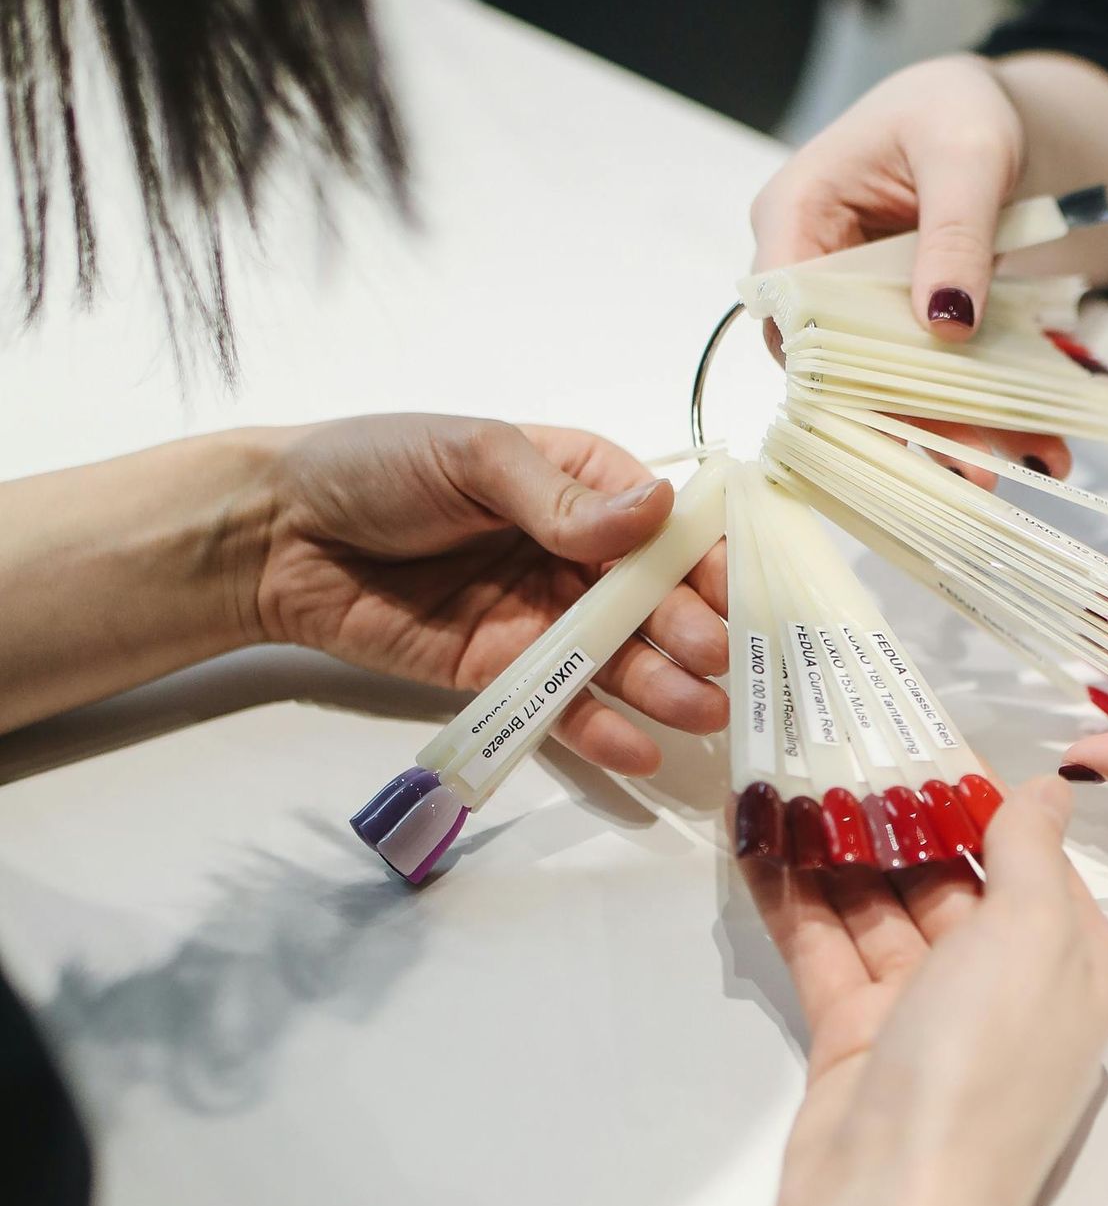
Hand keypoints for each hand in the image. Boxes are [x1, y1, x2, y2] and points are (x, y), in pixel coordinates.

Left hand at [251, 414, 729, 777]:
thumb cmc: (375, 467)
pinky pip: (564, 704)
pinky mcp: (502, 673)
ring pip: (620, 657)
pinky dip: (602, 728)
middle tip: (713, 660)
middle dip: (691, 630)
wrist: (276, 535)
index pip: (663, 525)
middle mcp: (575, 554)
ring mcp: (542, 618)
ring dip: (664, 685)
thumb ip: (561, 499)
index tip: (733, 592)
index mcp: (579, 484)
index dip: (704, 558)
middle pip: (654, 600)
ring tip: (700, 711)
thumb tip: (654, 512)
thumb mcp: (474, 458)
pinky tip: (641, 748)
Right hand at [748, 778, 1107, 1205]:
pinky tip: (755, 843)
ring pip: (880, 910)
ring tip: (782, 772)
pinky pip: (827, 951)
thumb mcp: (1032, 938)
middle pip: (951, 879)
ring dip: (835, 847)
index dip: (980, 794)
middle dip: (896, 814)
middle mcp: (1006, 989)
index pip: (1032, 859)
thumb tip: (1050, 788)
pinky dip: (793, 900)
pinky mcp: (856, 1042)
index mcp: (1072, 965)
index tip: (922, 729)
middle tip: (833, 738)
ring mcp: (927, 1018)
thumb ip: (1032, 854)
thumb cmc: (984, 1066)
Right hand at [750, 59, 1070, 483]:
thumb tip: (945, 322)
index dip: (830, 368)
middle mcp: (809, 268)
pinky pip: (928, 378)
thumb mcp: (967, 154)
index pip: (787, 309)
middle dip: (904, 420)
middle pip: (836, 363)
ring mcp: (852, 305)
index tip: (894, 413)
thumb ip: (956, 233)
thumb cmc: (958, 109)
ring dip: (949, 430)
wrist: (990, 115)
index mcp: (796, 211)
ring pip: (885, 384)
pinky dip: (978, 410)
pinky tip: (1032, 445)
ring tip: (1011, 470)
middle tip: (970, 466)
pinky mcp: (896, 328)